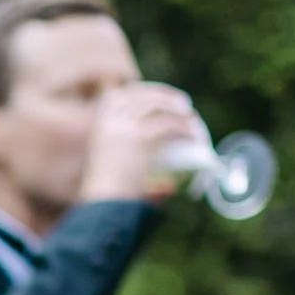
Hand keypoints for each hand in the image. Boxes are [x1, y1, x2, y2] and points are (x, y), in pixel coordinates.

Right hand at [79, 81, 208, 208]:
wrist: (104, 203)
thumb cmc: (109, 189)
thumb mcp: (111, 159)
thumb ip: (126, 146)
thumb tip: (153, 137)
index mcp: (100, 122)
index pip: (122, 94)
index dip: (144, 92)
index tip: (161, 97)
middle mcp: (110, 119)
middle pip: (142, 94)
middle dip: (166, 95)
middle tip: (185, 106)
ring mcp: (125, 126)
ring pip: (158, 105)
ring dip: (179, 109)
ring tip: (192, 119)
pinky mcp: (141, 137)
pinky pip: (170, 124)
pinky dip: (186, 128)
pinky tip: (194, 136)